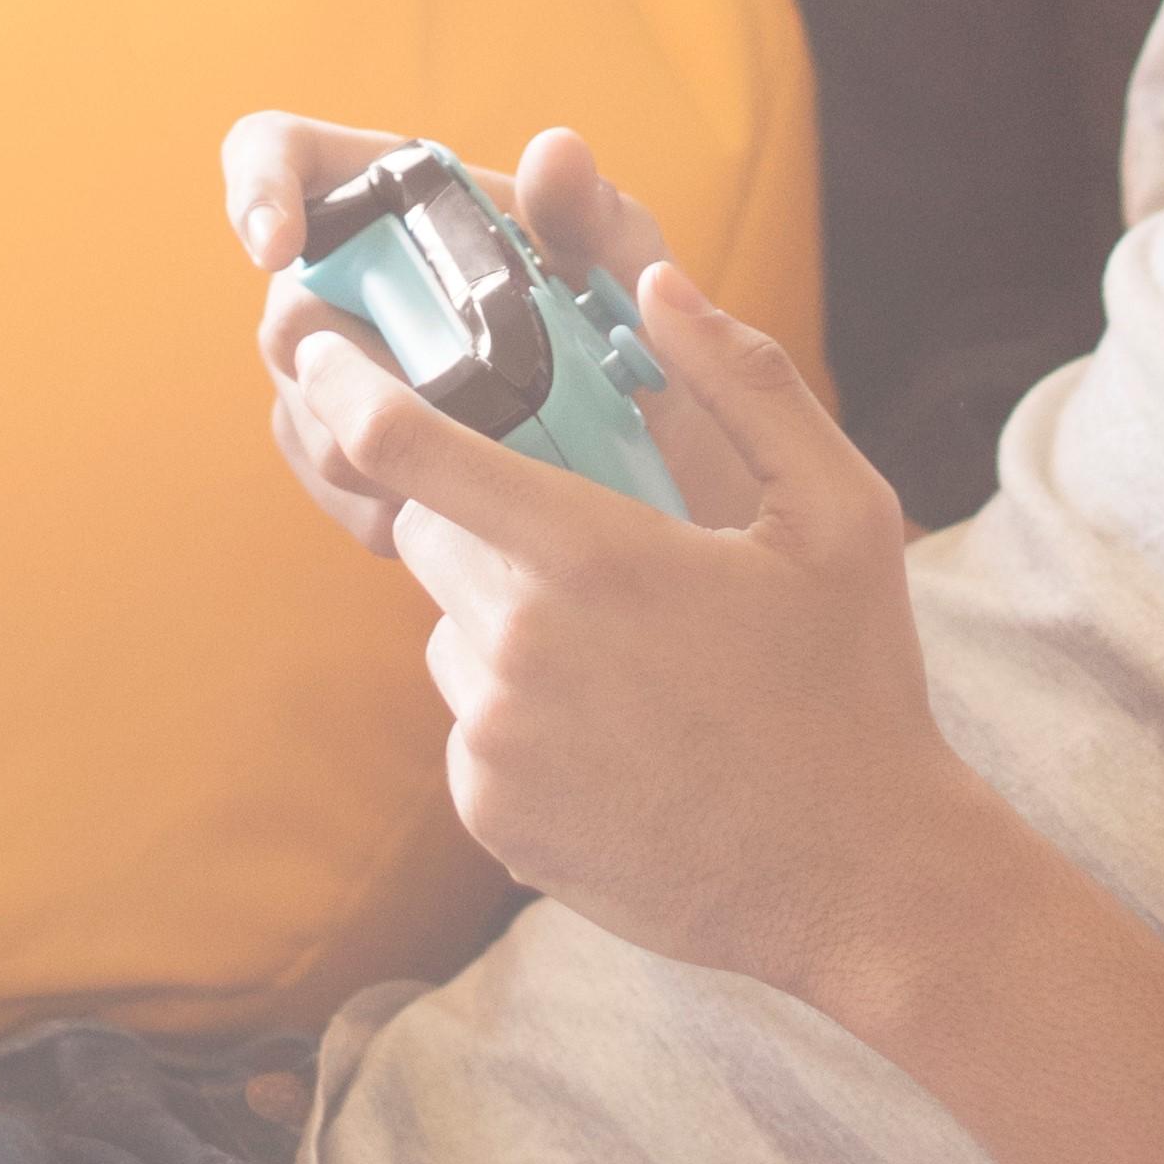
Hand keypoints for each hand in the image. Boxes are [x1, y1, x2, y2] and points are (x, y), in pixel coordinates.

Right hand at [228, 114, 760, 548]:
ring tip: (473, 469)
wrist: (644, 449)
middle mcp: (344, 271)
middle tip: (437, 412)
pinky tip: (458, 511)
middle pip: (288, 311)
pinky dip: (388, 501)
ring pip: (300, 406)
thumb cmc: (624, 325)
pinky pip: (327, 478)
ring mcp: (329, 361)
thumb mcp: (624, 267)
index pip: (275, 150)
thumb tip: (557, 152)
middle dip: (353, 374)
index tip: (278, 247)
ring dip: (376, 449)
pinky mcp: (336, 441)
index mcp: (398, 194)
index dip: (256, 188)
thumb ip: (592, 212)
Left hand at [293, 261, 972, 1002]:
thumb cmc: (852, 682)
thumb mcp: (835, 510)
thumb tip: (657, 284)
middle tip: (586, 541)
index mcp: (588, 556)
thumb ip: (743, 378)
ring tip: (625, 655)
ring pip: (450, 630)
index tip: (307, 351)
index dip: (344, 387)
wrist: (856, 879)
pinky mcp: (491, 818)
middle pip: (430, 533)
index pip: (411, 450)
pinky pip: (470, 724)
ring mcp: (496, 745)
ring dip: (502, 617)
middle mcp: (518, 648)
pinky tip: (617, 732)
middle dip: (481, 514)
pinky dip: (518, 711)